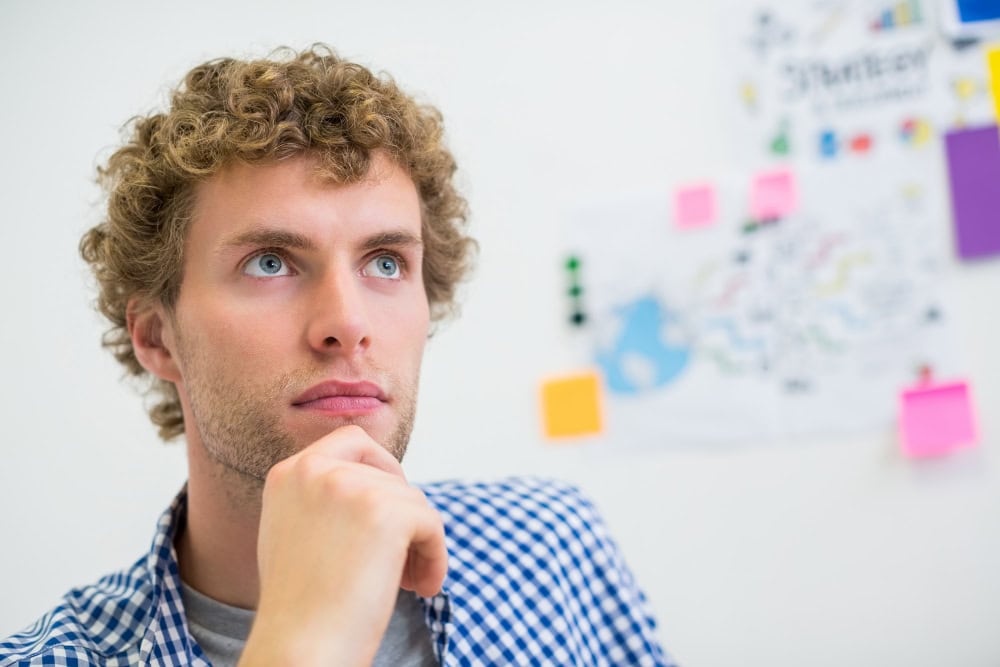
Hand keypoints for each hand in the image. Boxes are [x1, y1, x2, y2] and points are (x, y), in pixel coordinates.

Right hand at [238, 425, 447, 666]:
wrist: (300, 649)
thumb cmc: (301, 608)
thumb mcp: (295, 533)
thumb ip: (325, 499)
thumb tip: (378, 484)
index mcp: (289, 474)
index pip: (351, 440)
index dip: (382, 469)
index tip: (388, 510)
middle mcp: (315, 470)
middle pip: (390, 475)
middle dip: (403, 515)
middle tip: (400, 559)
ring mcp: (351, 487)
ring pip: (413, 501)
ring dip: (418, 542)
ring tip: (406, 582)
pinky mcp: (387, 511)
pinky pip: (432, 523)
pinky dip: (435, 557)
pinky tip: (420, 589)